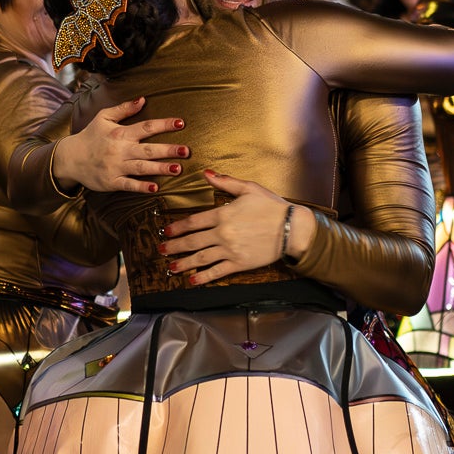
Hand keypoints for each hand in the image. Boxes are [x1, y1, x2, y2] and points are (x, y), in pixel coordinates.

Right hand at [52, 97, 186, 193]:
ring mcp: (116, 167)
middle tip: (186, 151)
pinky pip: (129, 185)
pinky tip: (155, 188)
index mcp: (120, 133)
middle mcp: (120, 150)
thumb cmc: (90, 136)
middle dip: (168, 150)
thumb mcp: (104, 117)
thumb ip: (124, 109)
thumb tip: (143, 99)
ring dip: (160, 168)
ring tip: (178, 168)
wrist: (70, 158)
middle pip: (148, 149)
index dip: (164, 125)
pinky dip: (141, 187)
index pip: (146, 127)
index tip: (181, 123)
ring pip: (142, 167)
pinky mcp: (111, 182)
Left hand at [160, 171, 307, 282]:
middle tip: (161, 249)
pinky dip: (203, 277)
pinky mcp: (239, 264)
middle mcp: (223, 233)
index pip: (193, 222)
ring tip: (171, 267)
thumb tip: (206, 173)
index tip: (167, 231)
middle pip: (192, 241)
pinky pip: (217, 272)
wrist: (292, 228)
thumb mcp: (248, 188)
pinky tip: (192, 280)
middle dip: (174, 246)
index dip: (178, 227)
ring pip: (200, 258)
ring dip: (183, 263)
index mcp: (223, 214)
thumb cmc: (272, 206)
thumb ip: (225, 181)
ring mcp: (230, 250)